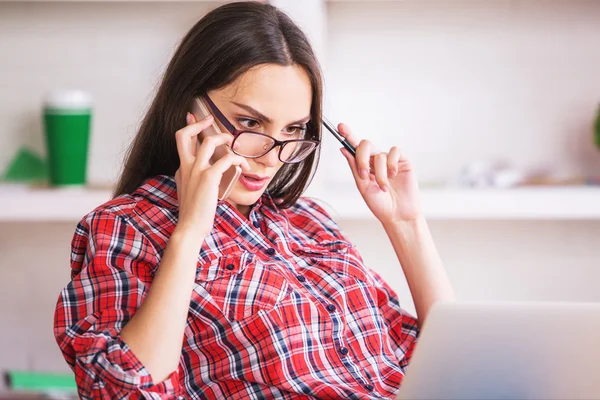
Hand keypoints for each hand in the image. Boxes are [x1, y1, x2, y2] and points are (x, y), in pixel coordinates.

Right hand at [174, 113, 249, 237]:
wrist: (190, 228)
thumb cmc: (194, 213)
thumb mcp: (189, 192)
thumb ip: (194, 179)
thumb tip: (207, 174)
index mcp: (182, 169)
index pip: (181, 141)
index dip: (189, 127)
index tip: (194, 118)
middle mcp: (186, 167)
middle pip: (184, 134)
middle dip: (199, 123)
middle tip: (210, 119)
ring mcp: (196, 171)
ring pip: (209, 142)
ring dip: (224, 138)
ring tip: (234, 144)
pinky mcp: (209, 178)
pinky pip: (226, 159)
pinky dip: (238, 160)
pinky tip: (244, 167)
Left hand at [338, 123, 421, 223]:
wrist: (397, 215)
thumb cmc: (380, 204)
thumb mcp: (363, 186)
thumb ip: (354, 167)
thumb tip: (343, 149)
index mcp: (364, 166)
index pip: (354, 147)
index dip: (348, 135)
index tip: (340, 126)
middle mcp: (376, 160)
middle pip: (365, 144)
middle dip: (361, 158)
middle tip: (364, 174)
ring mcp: (390, 160)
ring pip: (379, 155)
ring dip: (379, 173)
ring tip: (383, 187)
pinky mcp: (403, 161)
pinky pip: (394, 152)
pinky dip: (391, 164)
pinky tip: (393, 176)